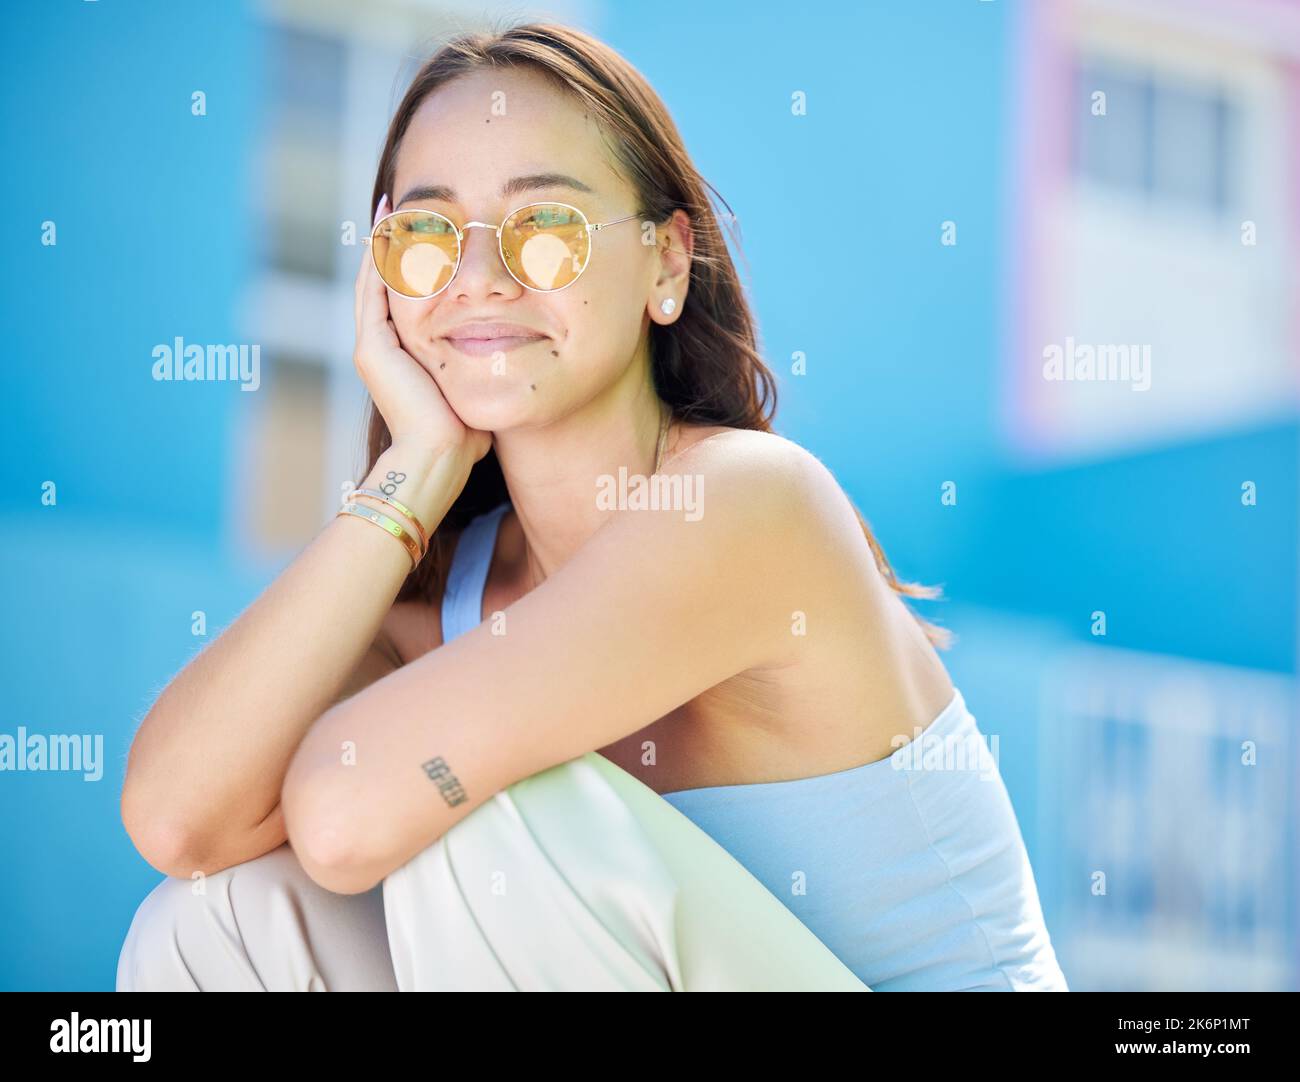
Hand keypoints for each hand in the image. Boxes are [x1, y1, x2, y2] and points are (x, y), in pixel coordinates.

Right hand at [353, 195, 492, 464]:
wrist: (438, 459)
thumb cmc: (464, 437)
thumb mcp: (473, 389)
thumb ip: (481, 370)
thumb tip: (512, 358)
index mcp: (403, 356)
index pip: (405, 299)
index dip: (413, 266)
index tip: (431, 235)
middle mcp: (381, 348)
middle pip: (385, 282)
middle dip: (395, 245)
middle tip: (405, 207)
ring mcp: (372, 347)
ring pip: (375, 281)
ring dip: (385, 244)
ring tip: (395, 208)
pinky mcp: (372, 348)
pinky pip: (376, 291)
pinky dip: (382, 259)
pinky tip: (392, 230)